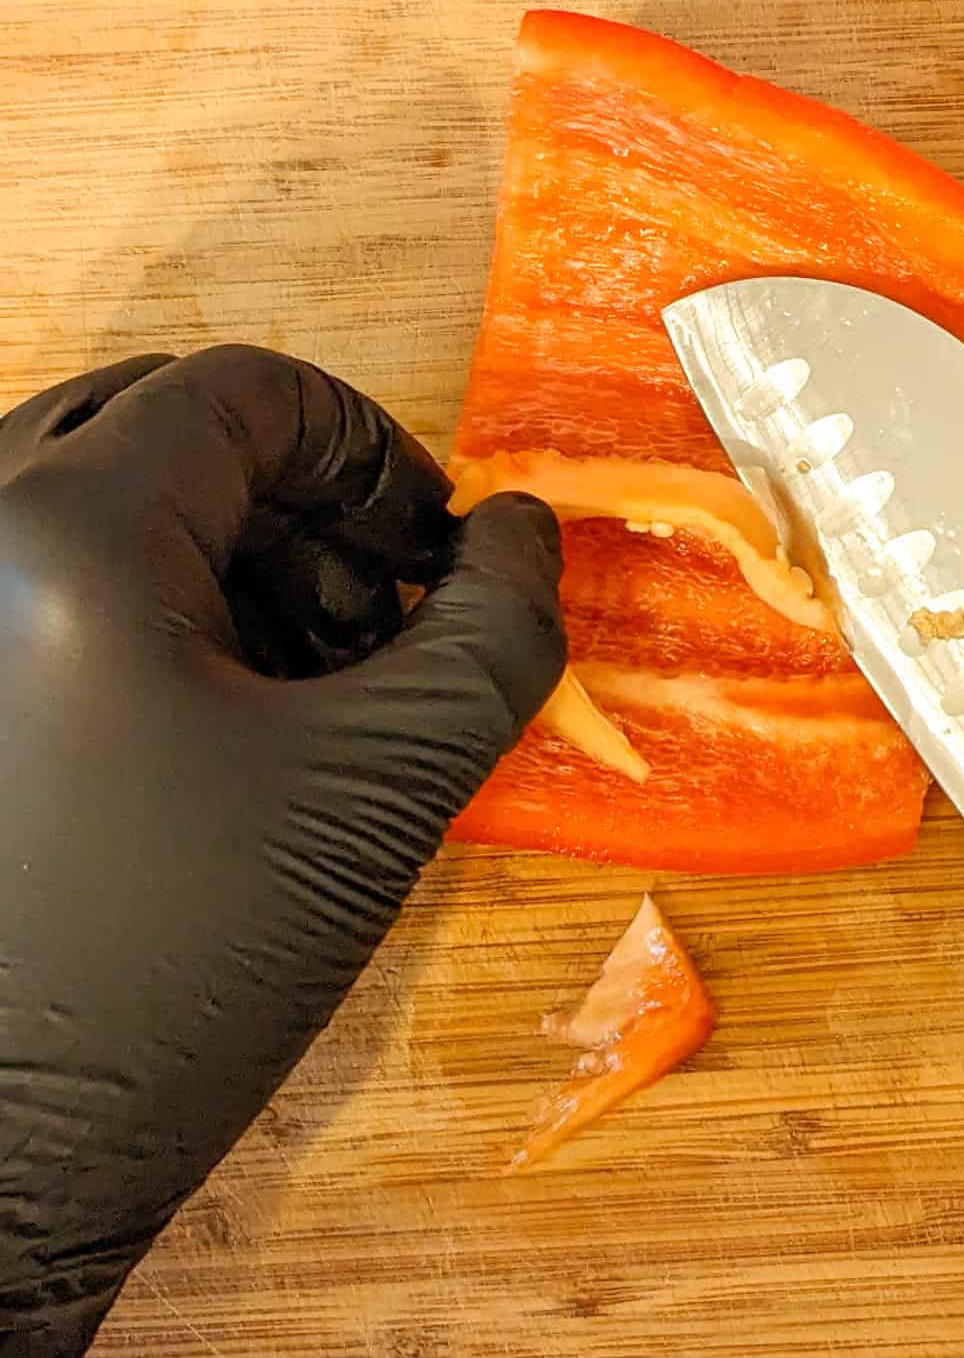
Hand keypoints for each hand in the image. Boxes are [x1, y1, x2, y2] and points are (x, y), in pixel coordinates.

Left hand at [0, 349, 563, 1357]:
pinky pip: (46, 576)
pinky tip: (212, 728)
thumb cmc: (184, 970)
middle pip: (162, 424)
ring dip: (228, 556)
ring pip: (98, 495)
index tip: (434, 554)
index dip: (375, 450)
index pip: (244, 387)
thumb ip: (495, 628)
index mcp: (61, 533)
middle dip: (298, 505)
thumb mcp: (386, 782)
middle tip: (373, 617)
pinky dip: (150, 609)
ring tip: (300, 690)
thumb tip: (522, 528)